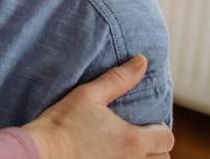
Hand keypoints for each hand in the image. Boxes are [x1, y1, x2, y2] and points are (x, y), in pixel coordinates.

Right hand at [23, 55, 173, 158]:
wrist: (43, 151)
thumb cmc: (64, 123)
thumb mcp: (89, 95)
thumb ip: (118, 79)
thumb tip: (141, 61)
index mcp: (134, 140)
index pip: (166, 137)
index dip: (158, 128)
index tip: (144, 123)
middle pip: (162, 158)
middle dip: (155, 148)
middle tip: (136, 137)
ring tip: (125, 149)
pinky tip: (112, 156)